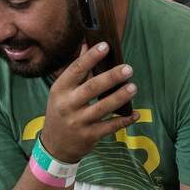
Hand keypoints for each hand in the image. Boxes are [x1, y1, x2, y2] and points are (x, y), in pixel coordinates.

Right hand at [41, 42, 138, 163]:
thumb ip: (77, 69)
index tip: (105, 46)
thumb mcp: (62, 91)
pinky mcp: (89, 136)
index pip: (76, 69)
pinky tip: (135, 113)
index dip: (91, 57)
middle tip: (128, 68)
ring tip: (133, 87)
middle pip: (91, 88)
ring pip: (102, 108)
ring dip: (119, 97)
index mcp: (60, 89)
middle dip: (111, 77)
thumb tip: (87, 43)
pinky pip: (110, 127)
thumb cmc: (61, 111)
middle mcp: (67, 105)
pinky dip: (124, 120)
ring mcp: (78, 122)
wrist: (54, 146)